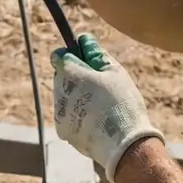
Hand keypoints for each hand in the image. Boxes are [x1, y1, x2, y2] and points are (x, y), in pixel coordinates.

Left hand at [50, 34, 162, 181]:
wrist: (124, 144)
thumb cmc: (122, 102)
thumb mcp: (114, 72)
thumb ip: (95, 54)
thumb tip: (83, 39)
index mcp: (69, 74)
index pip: (59, 56)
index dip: (72, 56)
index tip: (86, 61)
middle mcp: (58, 92)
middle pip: (62, 77)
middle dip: (76, 78)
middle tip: (101, 86)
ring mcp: (59, 113)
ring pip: (64, 97)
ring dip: (77, 97)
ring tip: (102, 107)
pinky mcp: (63, 130)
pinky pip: (67, 116)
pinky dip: (78, 115)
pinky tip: (97, 121)